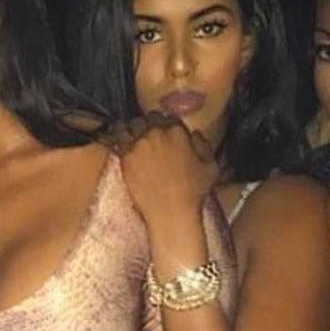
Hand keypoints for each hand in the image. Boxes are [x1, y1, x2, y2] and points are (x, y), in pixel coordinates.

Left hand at [116, 113, 218, 231]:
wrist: (171, 212)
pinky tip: (119, 136)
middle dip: (151, 125)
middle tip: (150, 135)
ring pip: (134, 123)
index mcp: (178, 132)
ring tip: (135, 134)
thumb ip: (204, 146)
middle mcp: (158, 133)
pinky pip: (118, 135)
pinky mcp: (126, 155)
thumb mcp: (211, 167)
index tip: (166, 133)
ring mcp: (140, 143)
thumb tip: (196, 135)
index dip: (168, 125)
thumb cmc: (192, 193)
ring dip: (135, 127)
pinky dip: (119, 133)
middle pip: (150, 118)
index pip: (170, 118)